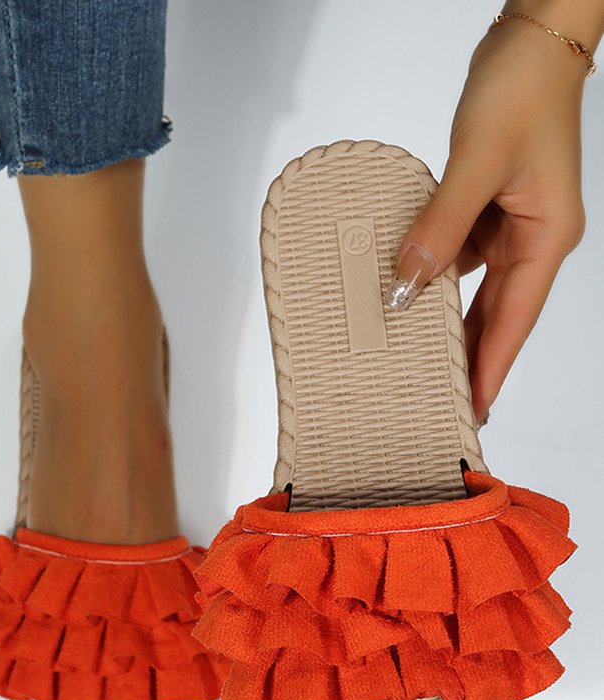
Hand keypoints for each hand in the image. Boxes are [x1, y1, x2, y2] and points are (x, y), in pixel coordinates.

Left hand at [389, 17, 589, 423]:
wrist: (534, 36)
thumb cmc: (522, 88)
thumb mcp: (477, 161)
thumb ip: (440, 225)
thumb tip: (407, 282)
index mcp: (546, 237)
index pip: (514, 319)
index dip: (490, 366)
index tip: (473, 408)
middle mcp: (532, 239)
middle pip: (496, 314)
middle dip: (470, 358)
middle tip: (443, 401)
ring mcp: (510, 225)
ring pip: (475, 289)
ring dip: (448, 321)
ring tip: (421, 361)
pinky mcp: (488, 209)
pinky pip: (459, 256)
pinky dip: (435, 276)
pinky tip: (410, 295)